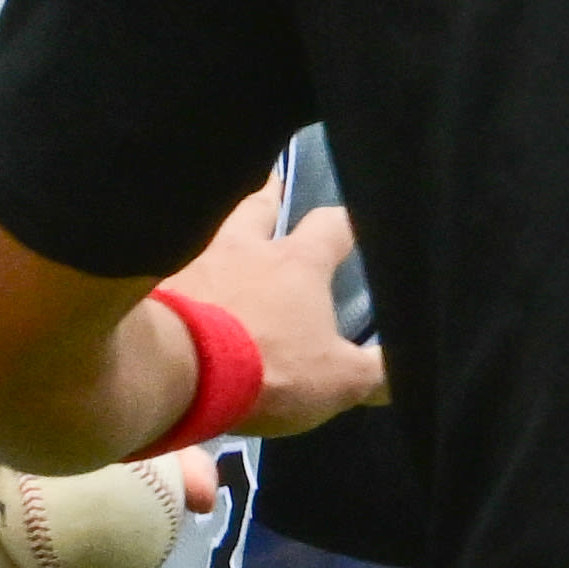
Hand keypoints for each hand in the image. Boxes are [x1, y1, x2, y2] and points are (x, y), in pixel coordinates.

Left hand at [163, 182, 386, 437]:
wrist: (173, 372)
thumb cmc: (268, 368)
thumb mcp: (338, 382)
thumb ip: (377, 373)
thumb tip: (414, 369)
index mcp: (296, 263)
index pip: (333, 226)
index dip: (348, 222)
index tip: (355, 219)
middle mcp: (243, 249)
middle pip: (258, 207)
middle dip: (271, 197)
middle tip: (273, 186)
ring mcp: (194, 264)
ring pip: (211, 233)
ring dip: (222, 233)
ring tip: (224, 236)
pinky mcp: (155, 289)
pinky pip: (172, 271)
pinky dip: (181, 273)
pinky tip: (181, 285)